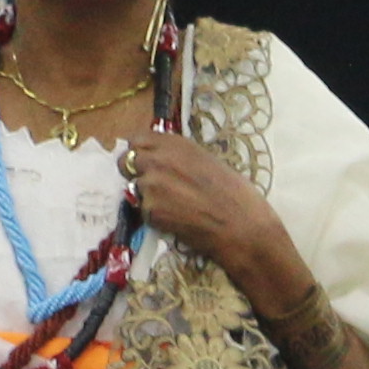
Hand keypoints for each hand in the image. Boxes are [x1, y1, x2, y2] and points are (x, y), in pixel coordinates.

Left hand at [120, 126, 296, 296]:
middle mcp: (158, 160)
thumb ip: (181, 158)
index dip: (140, 151)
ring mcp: (151, 186)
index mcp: (176, 145)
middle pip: (125, 162)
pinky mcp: (150, 212)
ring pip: (134, 189)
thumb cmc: (238, 195)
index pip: (138, 139)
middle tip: (154, 186)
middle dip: (135, 173)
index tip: (147, 161)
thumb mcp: (209, 162)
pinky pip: (144, 212)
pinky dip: (156, 217)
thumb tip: (163, 160)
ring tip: (174, 207)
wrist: (243, 229)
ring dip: (147, 197)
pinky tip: (177, 220)